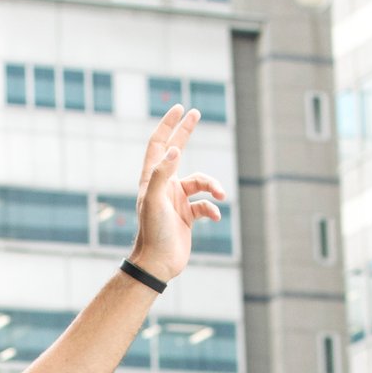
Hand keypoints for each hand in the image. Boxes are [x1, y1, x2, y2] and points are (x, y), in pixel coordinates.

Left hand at [128, 105, 227, 283]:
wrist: (157, 264)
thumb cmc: (153, 232)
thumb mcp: (154, 200)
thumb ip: (163, 173)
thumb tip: (176, 148)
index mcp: (152, 179)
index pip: (159, 144)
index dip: (168, 125)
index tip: (179, 108)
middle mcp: (163, 186)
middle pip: (176, 152)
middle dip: (185, 133)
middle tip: (196, 114)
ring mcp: (176, 200)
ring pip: (200, 182)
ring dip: (212, 186)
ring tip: (220, 195)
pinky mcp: (187, 216)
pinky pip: (205, 205)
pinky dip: (213, 208)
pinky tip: (216, 216)